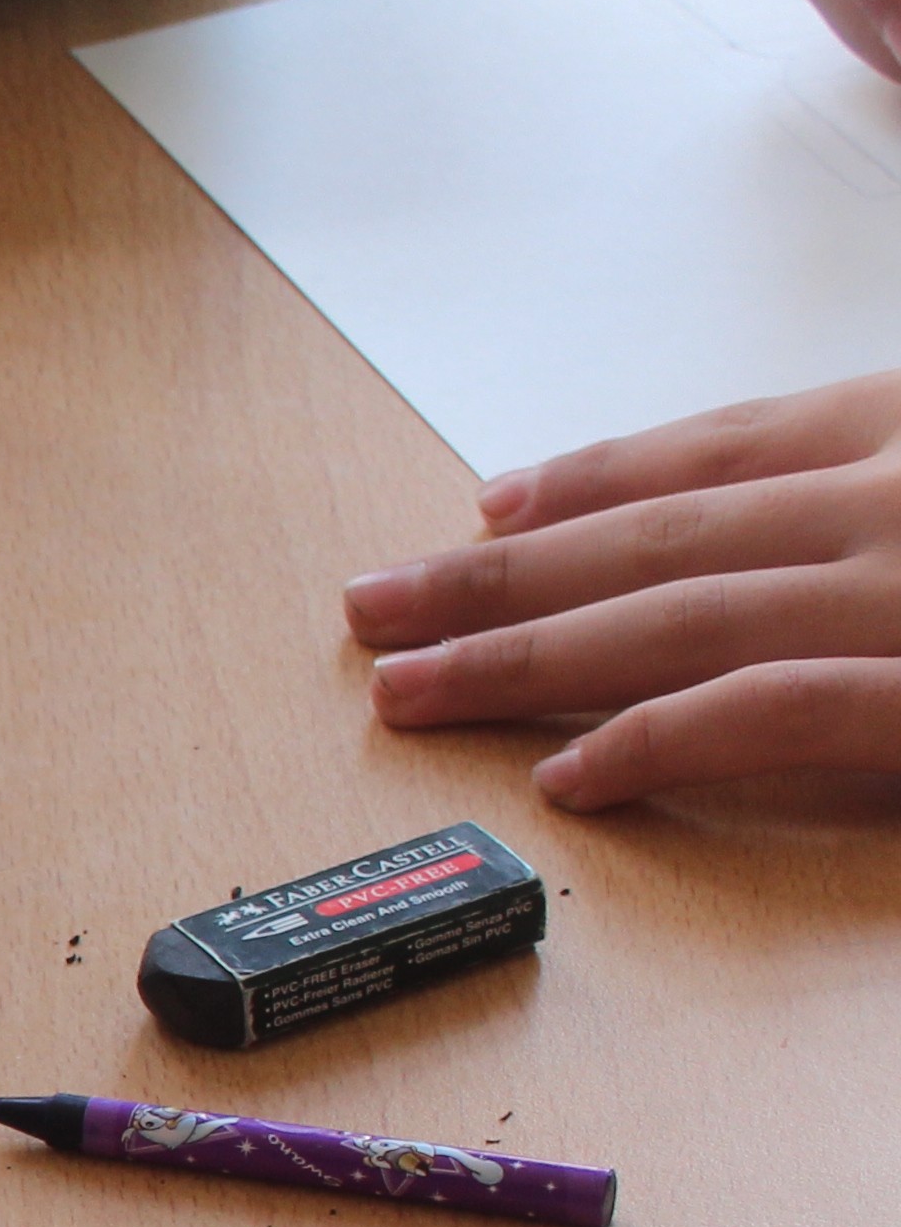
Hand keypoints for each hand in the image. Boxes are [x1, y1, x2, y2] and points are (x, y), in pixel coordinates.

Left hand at [343, 369, 900, 803]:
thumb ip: (868, 498)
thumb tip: (759, 523)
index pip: (727, 449)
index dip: (591, 481)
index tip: (486, 509)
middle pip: (663, 536)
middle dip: (501, 578)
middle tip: (375, 605)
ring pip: (682, 615)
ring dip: (525, 656)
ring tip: (408, 688)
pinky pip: (776, 711)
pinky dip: (661, 738)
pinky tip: (563, 777)